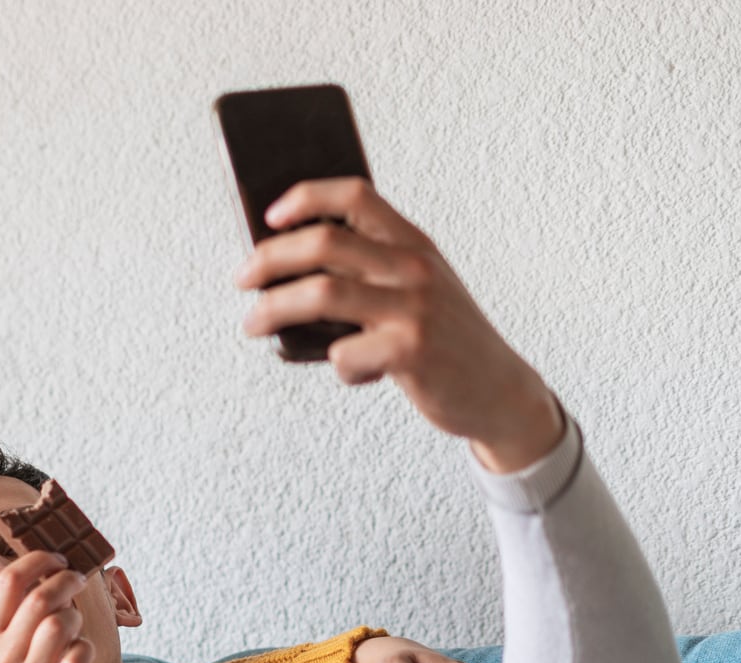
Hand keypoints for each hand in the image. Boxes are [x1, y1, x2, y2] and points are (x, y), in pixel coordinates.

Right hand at [0, 552, 96, 662]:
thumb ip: (7, 621)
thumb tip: (38, 576)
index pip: (9, 581)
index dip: (37, 559)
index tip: (56, 558)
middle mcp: (5, 659)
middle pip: (40, 597)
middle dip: (66, 580)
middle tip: (76, 580)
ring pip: (61, 624)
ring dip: (75, 618)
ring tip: (72, 629)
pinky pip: (80, 658)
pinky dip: (84, 650)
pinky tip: (77, 658)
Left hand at [233, 178, 565, 472]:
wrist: (497, 390)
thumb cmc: (443, 339)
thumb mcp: (417, 291)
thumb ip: (369, 273)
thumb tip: (289, 272)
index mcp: (413, 245)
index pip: (356, 195)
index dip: (308, 197)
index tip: (271, 215)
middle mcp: (414, 269)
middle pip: (325, 241)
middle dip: (269, 259)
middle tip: (242, 278)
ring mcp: (414, 308)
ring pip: (321, 293)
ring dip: (273, 309)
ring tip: (253, 324)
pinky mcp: (410, 351)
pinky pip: (343, 353)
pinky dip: (336, 365)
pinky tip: (351, 370)